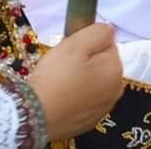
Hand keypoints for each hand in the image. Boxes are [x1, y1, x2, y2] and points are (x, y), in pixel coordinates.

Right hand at [28, 23, 123, 139]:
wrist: (34, 115)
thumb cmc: (56, 77)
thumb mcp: (75, 45)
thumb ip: (98, 32)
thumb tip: (109, 30)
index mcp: (116, 70)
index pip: (107, 43)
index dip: (87, 42)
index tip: (70, 49)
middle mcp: (116, 91)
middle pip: (101, 63)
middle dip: (85, 60)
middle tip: (62, 64)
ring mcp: (104, 108)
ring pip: (93, 80)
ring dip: (81, 77)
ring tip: (60, 81)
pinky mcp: (90, 121)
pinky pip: (85, 98)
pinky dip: (76, 95)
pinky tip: (61, 97)